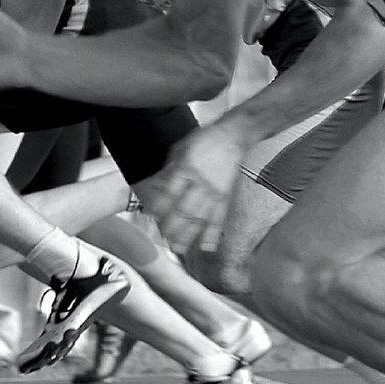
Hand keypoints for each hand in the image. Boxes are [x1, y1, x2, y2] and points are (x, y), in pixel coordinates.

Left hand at [144, 123, 253, 253]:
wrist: (234, 135)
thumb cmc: (206, 139)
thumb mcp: (181, 147)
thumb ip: (169, 168)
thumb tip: (157, 185)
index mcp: (186, 168)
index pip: (169, 193)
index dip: (159, 207)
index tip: (150, 216)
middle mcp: (200, 182)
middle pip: (184, 210)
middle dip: (172, 227)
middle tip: (163, 239)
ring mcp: (214, 191)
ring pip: (200, 218)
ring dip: (189, 235)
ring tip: (179, 249)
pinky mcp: (226, 196)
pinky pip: (219, 218)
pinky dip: (213, 234)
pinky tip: (207, 247)